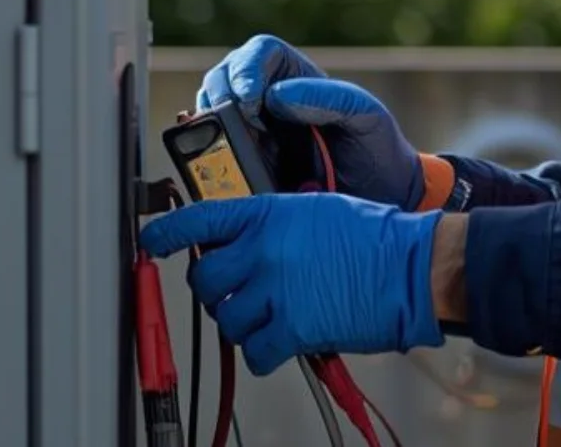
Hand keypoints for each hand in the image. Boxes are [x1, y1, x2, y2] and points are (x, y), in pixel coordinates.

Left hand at [139, 193, 444, 375]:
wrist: (409, 267)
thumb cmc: (370, 236)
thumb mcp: (313, 210)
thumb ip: (270, 224)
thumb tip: (238, 243)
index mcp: (267, 214)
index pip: (199, 221)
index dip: (167, 234)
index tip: (152, 242)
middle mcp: (264, 250)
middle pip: (205, 280)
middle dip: (214, 290)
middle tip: (236, 291)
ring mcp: (276, 291)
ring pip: (226, 319)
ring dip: (242, 322)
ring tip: (269, 315)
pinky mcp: (293, 329)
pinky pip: (254, 351)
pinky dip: (262, 352)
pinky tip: (280, 340)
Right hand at [198, 35, 425, 208]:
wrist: (382, 202)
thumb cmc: (378, 150)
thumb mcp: (365, 117)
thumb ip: (330, 98)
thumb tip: (277, 94)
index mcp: (298, 76)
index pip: (261, 52)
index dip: (247, 68)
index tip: (249, 97)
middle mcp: (270, 99)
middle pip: (225, 77)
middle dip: (219, 95)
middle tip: (233, 124)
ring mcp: (255, 133)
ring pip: (212, 114)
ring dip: (211, 127)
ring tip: (231, 150)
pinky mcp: (247, 167)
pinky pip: (215, 156)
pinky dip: (213, 160)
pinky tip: (230, 174)